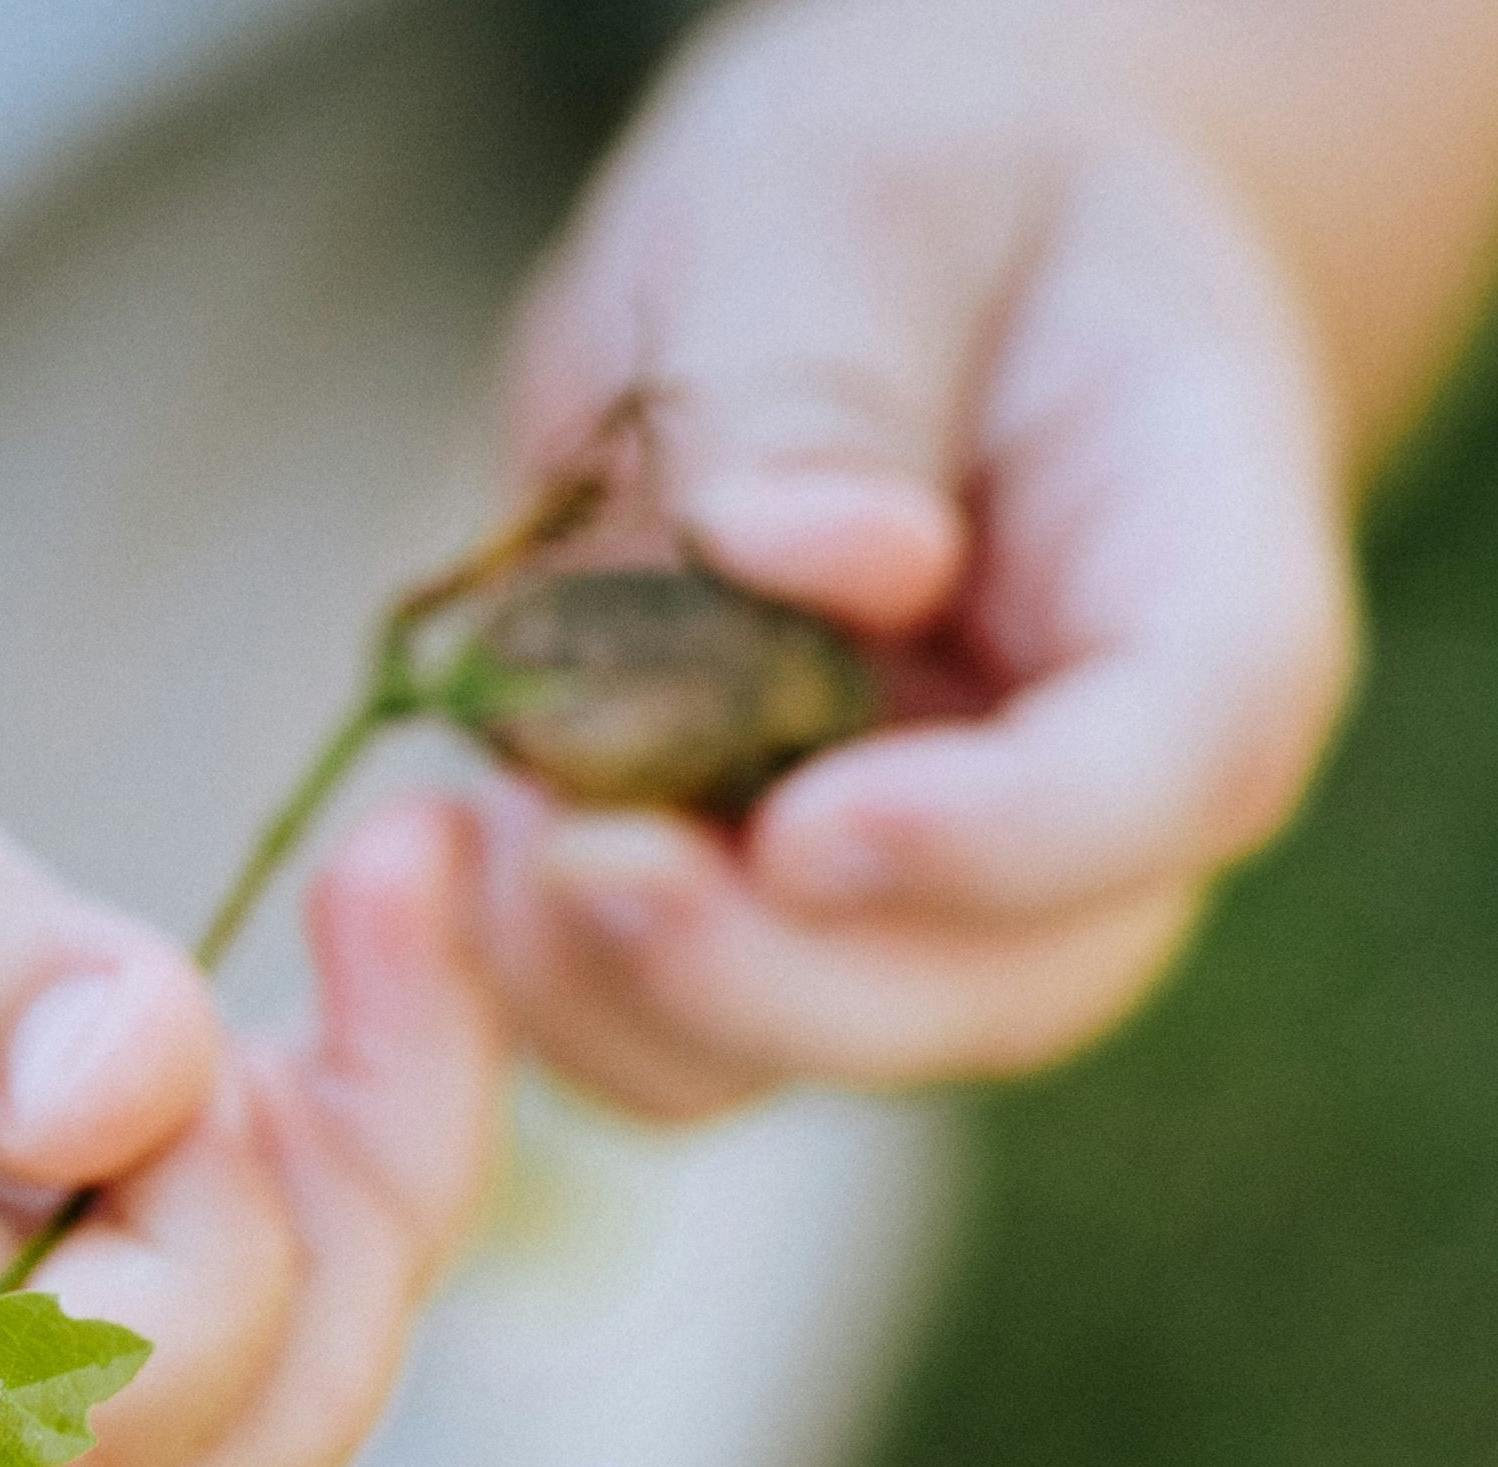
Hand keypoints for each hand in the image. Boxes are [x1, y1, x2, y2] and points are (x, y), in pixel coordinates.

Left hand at [484, 0, 1356, 1119]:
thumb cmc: (899, 224)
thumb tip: (806, 551)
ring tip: (496, 812)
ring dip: (618, 985)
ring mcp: (930, 906)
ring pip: (802, 1054)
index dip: (1007, 841)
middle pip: (995, 989)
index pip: (1186, 766)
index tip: (807, 833)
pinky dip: (546, 977)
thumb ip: (828, 369)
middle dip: (764, 972)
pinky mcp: (769, 938)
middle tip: (571, 865)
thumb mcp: (854, 205)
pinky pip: (659, 1039)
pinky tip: (471, 838)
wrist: (863, 300)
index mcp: (1202, 594)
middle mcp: (1093, 808)